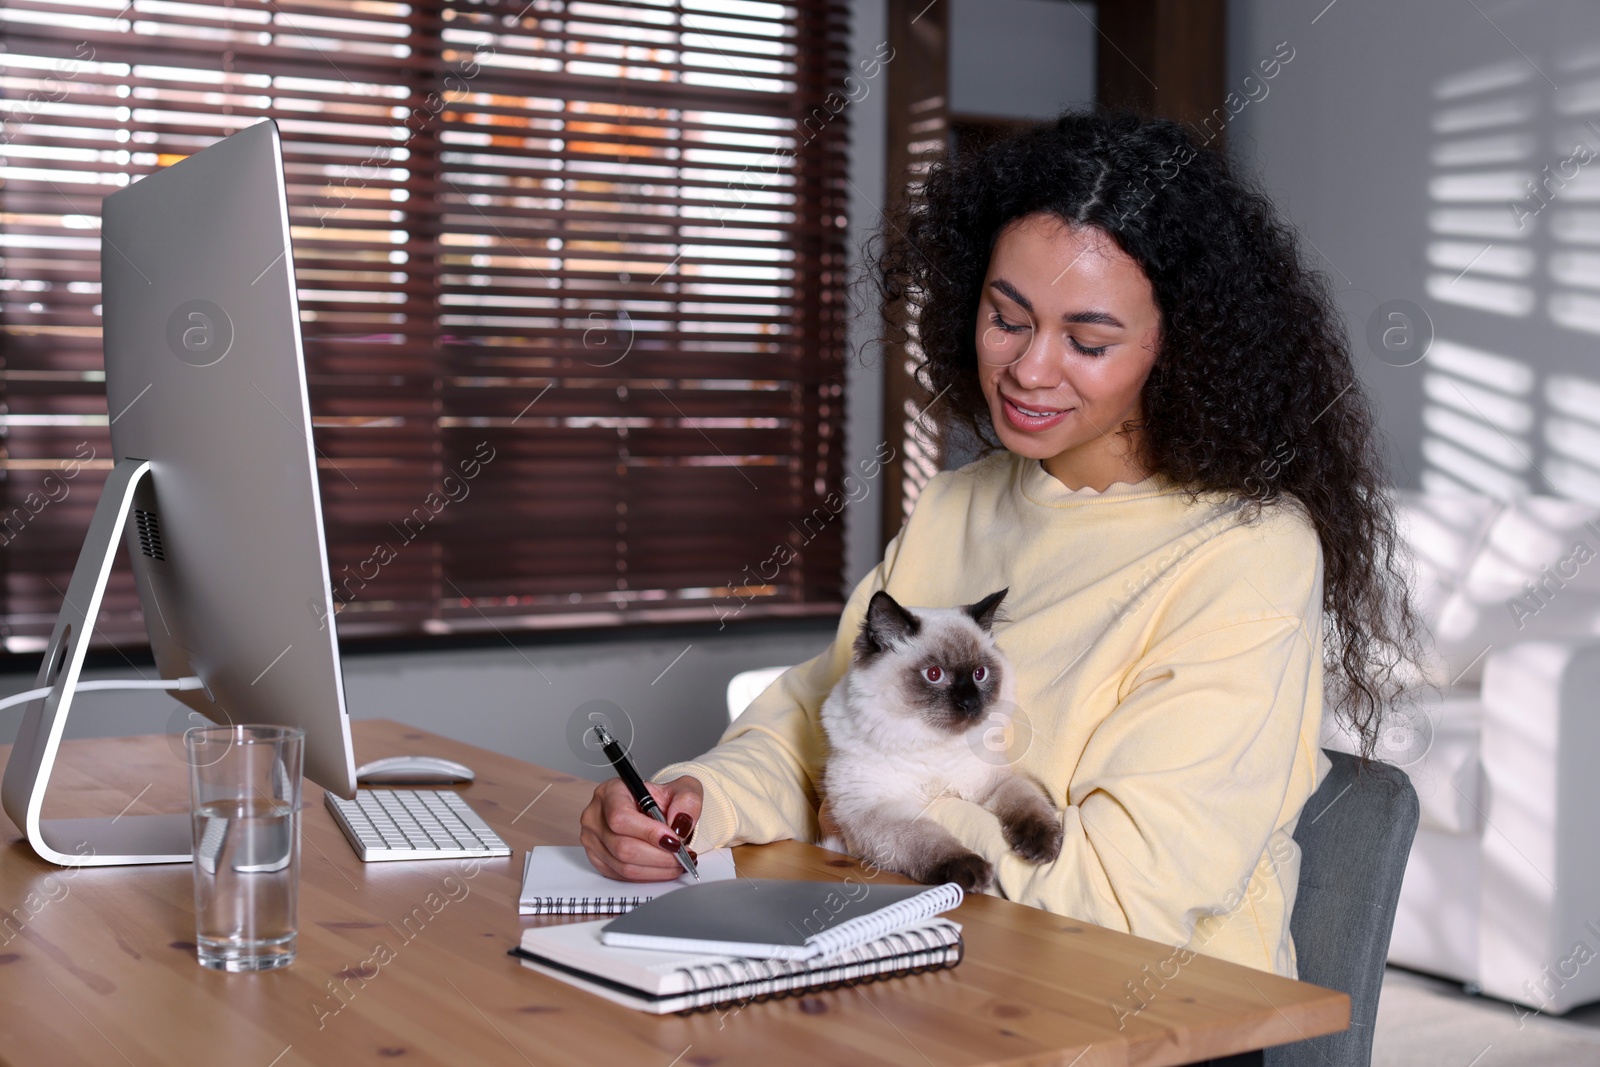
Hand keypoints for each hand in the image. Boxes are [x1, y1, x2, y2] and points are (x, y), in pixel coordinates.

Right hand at [579, 775, 703, 881]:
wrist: (651, 809)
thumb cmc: (661, 798)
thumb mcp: (682, 789)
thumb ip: (687, 801)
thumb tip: (681, 825)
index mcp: (611, 791)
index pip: (621, 817)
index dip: (649, 833)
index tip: (674, 841)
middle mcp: (595, 815)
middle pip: (622, 846)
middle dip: (659, 856)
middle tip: (683, 856)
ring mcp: (592, 840)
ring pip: (623, 865)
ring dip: (656, 869)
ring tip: (678, 863)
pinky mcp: (598, 859)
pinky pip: (623, 876)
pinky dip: (648, 875)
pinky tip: (664, 867)